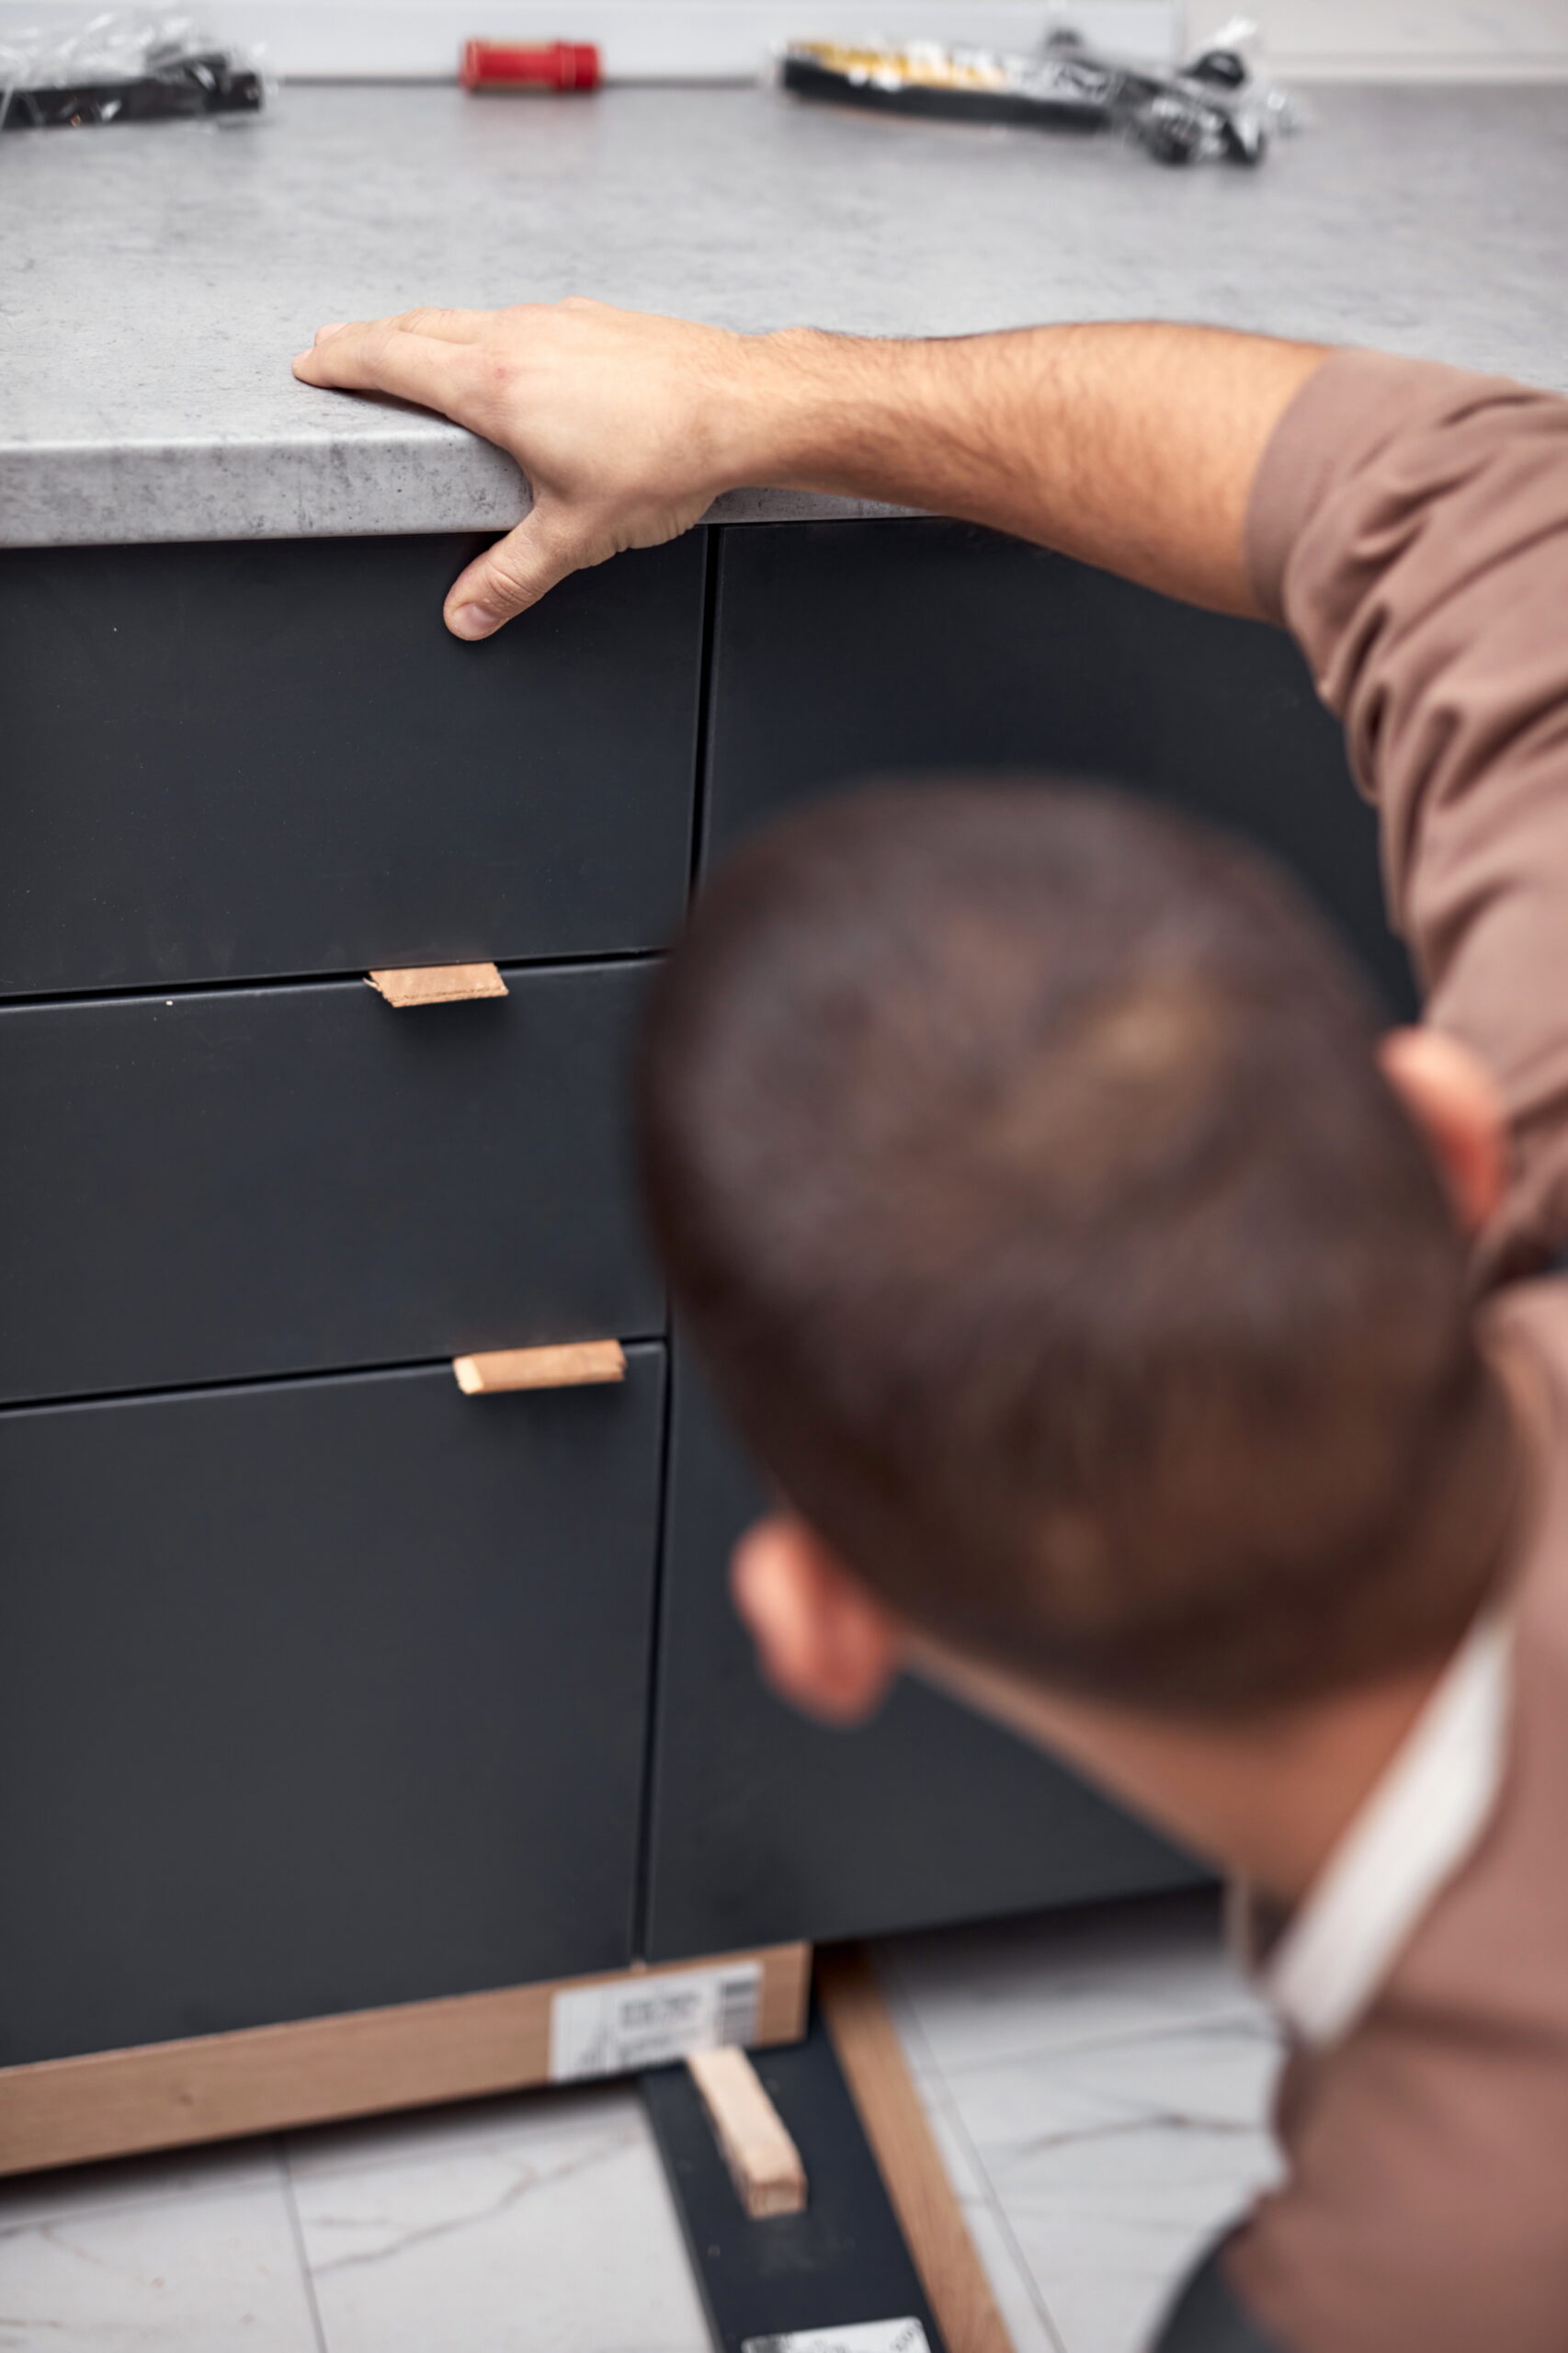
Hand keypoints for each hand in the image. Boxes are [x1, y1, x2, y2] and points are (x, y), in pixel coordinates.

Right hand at [293, 298, 759, 637]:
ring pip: (469, 316)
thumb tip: (466, 615)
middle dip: (369, 338)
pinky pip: (518, 318)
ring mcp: (558, 320)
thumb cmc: (667, 458)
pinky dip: (484, 331)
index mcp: (495, 384)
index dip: (342, 359)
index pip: (391, 359)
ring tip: (407, 349)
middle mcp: (518, 336)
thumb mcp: (578, 532)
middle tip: (336, 346)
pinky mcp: (594, 319)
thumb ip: (514, 576)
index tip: (310, 361)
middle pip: (419, 326)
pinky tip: (502, 354)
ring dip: (426, 330)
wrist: (745, 405)